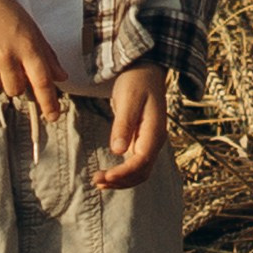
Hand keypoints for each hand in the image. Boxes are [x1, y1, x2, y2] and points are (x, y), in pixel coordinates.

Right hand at [0, 0, 65, 118]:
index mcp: (27, 46)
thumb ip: (47, 55)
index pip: (42, 81)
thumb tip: (61, 77)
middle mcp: (7, 56)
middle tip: (10, 62)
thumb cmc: (7, 15)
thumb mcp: (32, 30)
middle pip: (17, 90)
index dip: (49, 102)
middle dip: (16, 82)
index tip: (53, 116)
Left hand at [94, 61, 167, 188]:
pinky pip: (135, 164)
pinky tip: (108, 175)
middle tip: (96, 180)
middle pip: (142, 171)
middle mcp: (155, 140)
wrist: (146, 71)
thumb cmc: (136, 81)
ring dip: (121, 180)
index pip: (142, 160)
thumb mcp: (128, 98)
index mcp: (155, 131)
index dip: (124, 172)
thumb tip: (118, 151)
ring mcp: (150, 142)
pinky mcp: (142, 141)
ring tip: (99, 181)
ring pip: (140, 171)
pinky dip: (123, 173)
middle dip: (121, 180)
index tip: (105, 176)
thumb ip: (123, 124)